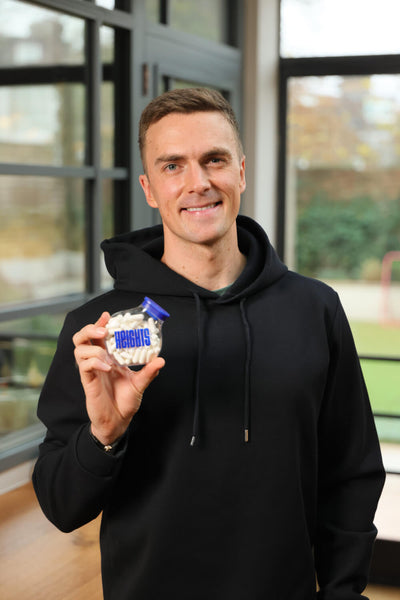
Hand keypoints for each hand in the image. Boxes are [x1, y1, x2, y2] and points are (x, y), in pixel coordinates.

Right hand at [73, 312, 164, 444]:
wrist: (118, 422)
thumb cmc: (125, 402)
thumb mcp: (140, 384)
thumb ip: (149, 372)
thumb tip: (160, 360)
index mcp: (108, 357)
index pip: (98, 335)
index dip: (100, 323)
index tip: (107, 315)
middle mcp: (97, 361)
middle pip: (82, 338)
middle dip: (90, 329)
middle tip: (103, 330)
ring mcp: (91, 371)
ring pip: (79, 349)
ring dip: (94, 348)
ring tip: (108, 356)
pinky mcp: (88, 382)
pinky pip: (84, 366)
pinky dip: (95, 362)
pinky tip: (107, 367)